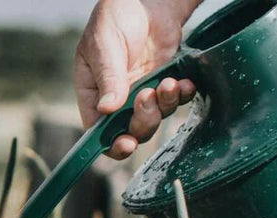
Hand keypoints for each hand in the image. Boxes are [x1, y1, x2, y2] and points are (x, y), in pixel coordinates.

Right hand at [74, 0, 199, 159]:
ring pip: (155, 118)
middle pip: (130, 129)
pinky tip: (183, 82)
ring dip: (164, 106)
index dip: (110, 143)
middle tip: (149, 96)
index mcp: (93, 91)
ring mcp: (142, 92)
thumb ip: (109, 76)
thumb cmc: (116, 17)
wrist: (149, 0)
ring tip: (167, 82)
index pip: (97, 129)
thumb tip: (107, 109)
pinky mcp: (164, 83)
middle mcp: (117, 98)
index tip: (126, 142)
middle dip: (143, 120)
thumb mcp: (105, 44)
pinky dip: (181, 95)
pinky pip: (175, 101)